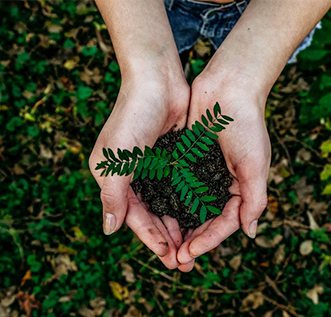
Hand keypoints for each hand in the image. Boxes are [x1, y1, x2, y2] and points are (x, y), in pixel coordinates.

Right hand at [89, 76, 189, 268]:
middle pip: (151, 214)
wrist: (157, 81)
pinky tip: (199, 218)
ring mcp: (154, 167)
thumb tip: (109, 230)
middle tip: (184, 261)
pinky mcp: (172, 158)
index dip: (149, 237)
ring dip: (179, 225)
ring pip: (167, 204)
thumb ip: (112, 195)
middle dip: (166, 237)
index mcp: (114, 177)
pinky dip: (188, 204)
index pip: (133, 215)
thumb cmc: (133, 116)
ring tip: (194, 247)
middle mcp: (133, 175)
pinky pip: (180, 187)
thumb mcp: (116, 158)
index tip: (167, 255)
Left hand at [177, 73, 270, 271]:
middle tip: (174, 259)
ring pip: (186, 205)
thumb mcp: (256, 164)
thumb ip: (255, 199)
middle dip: (189, 239)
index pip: (223, 223)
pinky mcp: (184, 159)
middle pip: (202, 219)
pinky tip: (155, 213)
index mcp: (238, 188)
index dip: (208, 240)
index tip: (189, 253)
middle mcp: (218, 183)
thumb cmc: (246, 124)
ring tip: (162, 244)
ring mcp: (200, 172)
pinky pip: (174, 184)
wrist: (227, 89)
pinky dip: (166, 199)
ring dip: (176, 225)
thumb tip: (250, 232)